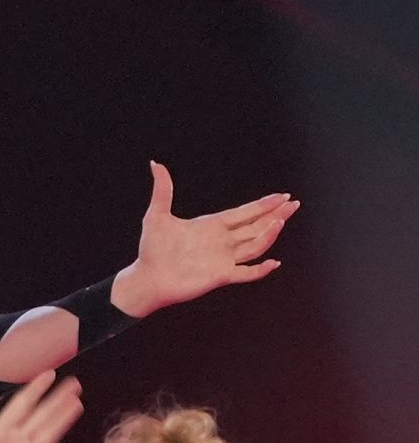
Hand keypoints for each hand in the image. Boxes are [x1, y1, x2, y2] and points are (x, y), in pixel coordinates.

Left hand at [116, 161, 298, 315]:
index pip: (244, 213)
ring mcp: (223, 259)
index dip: (263, 204)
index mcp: (211, 226)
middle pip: (256, 226)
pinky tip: (274, 262)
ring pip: (255, 245)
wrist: (147, 278)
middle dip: (275, 215)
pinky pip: (247, 273)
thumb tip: (155, 164)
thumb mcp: (156, 216)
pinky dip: (261, 269)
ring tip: (281, 221)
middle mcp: (222, 241)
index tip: (282, 196)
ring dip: (269, 234)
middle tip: (294, 204)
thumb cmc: (151, 249)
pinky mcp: (221, 276)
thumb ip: (162, 190)